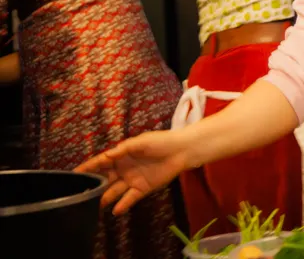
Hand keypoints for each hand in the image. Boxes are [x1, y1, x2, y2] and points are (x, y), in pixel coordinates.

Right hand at [75, 130, 189, 215]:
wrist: (181, 150)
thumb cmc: (160, 141)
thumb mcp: (140, 142)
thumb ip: (123, 149)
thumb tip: (106, 155)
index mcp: (121, 155)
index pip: (101, 162)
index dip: (88, 168)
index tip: (73, 174)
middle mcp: (124, 169)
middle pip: (104, 179)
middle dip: (93, 185)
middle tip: (79, 194)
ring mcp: (132, 180)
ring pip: (114, 191)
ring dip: (105, 198)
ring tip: (93, 205)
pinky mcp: (143, 188)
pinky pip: (130, 198)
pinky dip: (123, 204)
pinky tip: (115, 210)